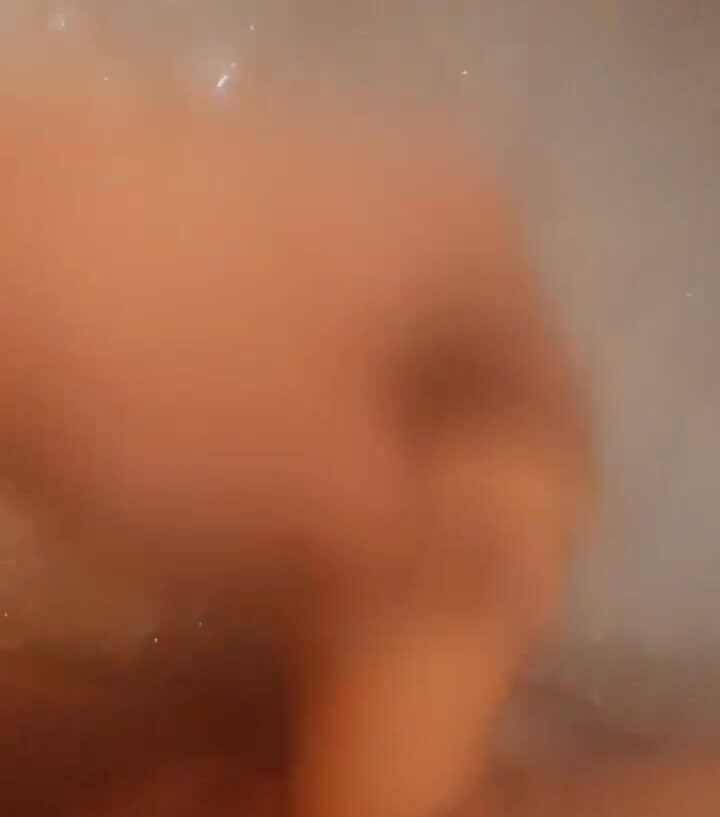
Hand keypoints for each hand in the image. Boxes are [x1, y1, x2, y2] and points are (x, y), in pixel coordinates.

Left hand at [0, 87, 589, 816]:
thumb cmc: (178, 389)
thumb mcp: (339, 512)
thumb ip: (452, 561)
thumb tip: (520, 578)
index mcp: (471, 246)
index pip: (556, 415)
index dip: (529, 533)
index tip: (486, 619)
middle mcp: (400, 197)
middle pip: (458, 392)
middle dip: (432, 507)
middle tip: (393, 606)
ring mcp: (291, 197)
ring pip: (363, 372)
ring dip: (350, 474)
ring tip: (303, 569)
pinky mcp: (199, 220)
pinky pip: (280, 345)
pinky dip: (277, 427)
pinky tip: (226, 490)